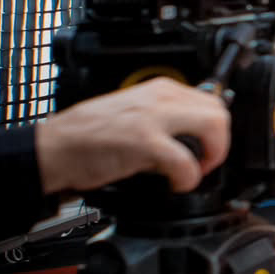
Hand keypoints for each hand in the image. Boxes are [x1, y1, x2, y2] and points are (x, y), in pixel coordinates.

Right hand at [35, 78, 230, 197]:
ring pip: (213, 126)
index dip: (216, 130)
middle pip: (219, 112)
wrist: (55, 146)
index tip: (207, 148)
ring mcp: (153, 117)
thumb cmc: (88, 135)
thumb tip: (193, 138)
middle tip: (205, 162)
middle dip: (220, 143)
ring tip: (194, 171)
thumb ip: (165, 119)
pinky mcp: (143, 141)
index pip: (211, 100)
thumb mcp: (136, 113)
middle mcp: (160, 97)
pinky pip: (186, 161)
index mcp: (160, 89)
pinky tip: (177, 183)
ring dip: (212, 156)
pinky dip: (188, 178)